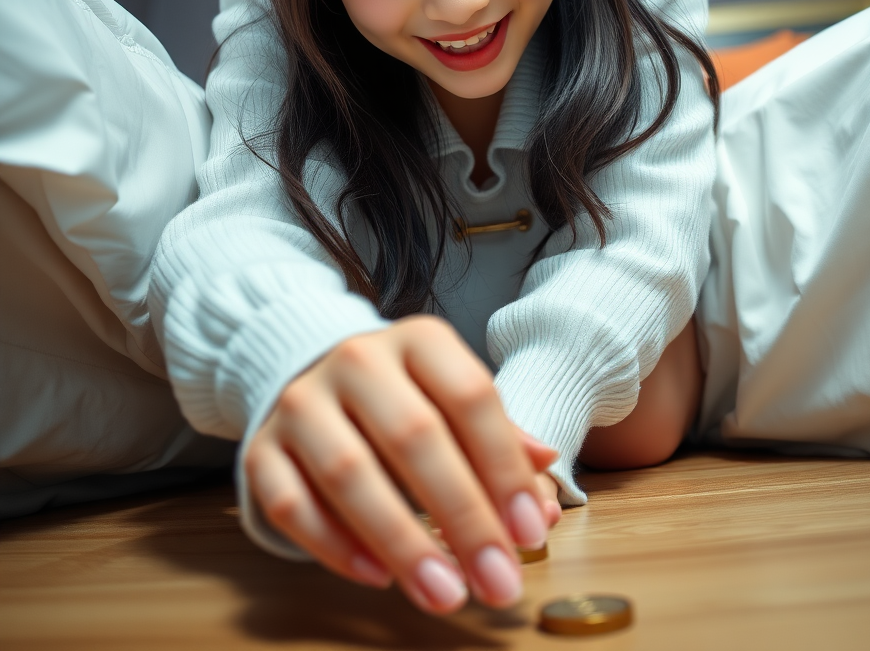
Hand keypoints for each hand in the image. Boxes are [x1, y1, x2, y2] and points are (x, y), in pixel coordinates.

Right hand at [244, 315, 559, 613]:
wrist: (314, 372)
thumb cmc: (405, 395)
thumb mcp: (453, 396)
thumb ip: (499, 435)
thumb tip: (544, 468)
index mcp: (419, 340)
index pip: (469, 396)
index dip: (503, 466)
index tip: (528, 530)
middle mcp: (358, 359)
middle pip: (414, 436)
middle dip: (462, 516)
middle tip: (497, 581)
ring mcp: (303, 401)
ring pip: (350, 472)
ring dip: (402, 541)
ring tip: (444, 593)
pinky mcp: (262, 446)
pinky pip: (292, 502)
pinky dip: (334, 546)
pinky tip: (378, 576)